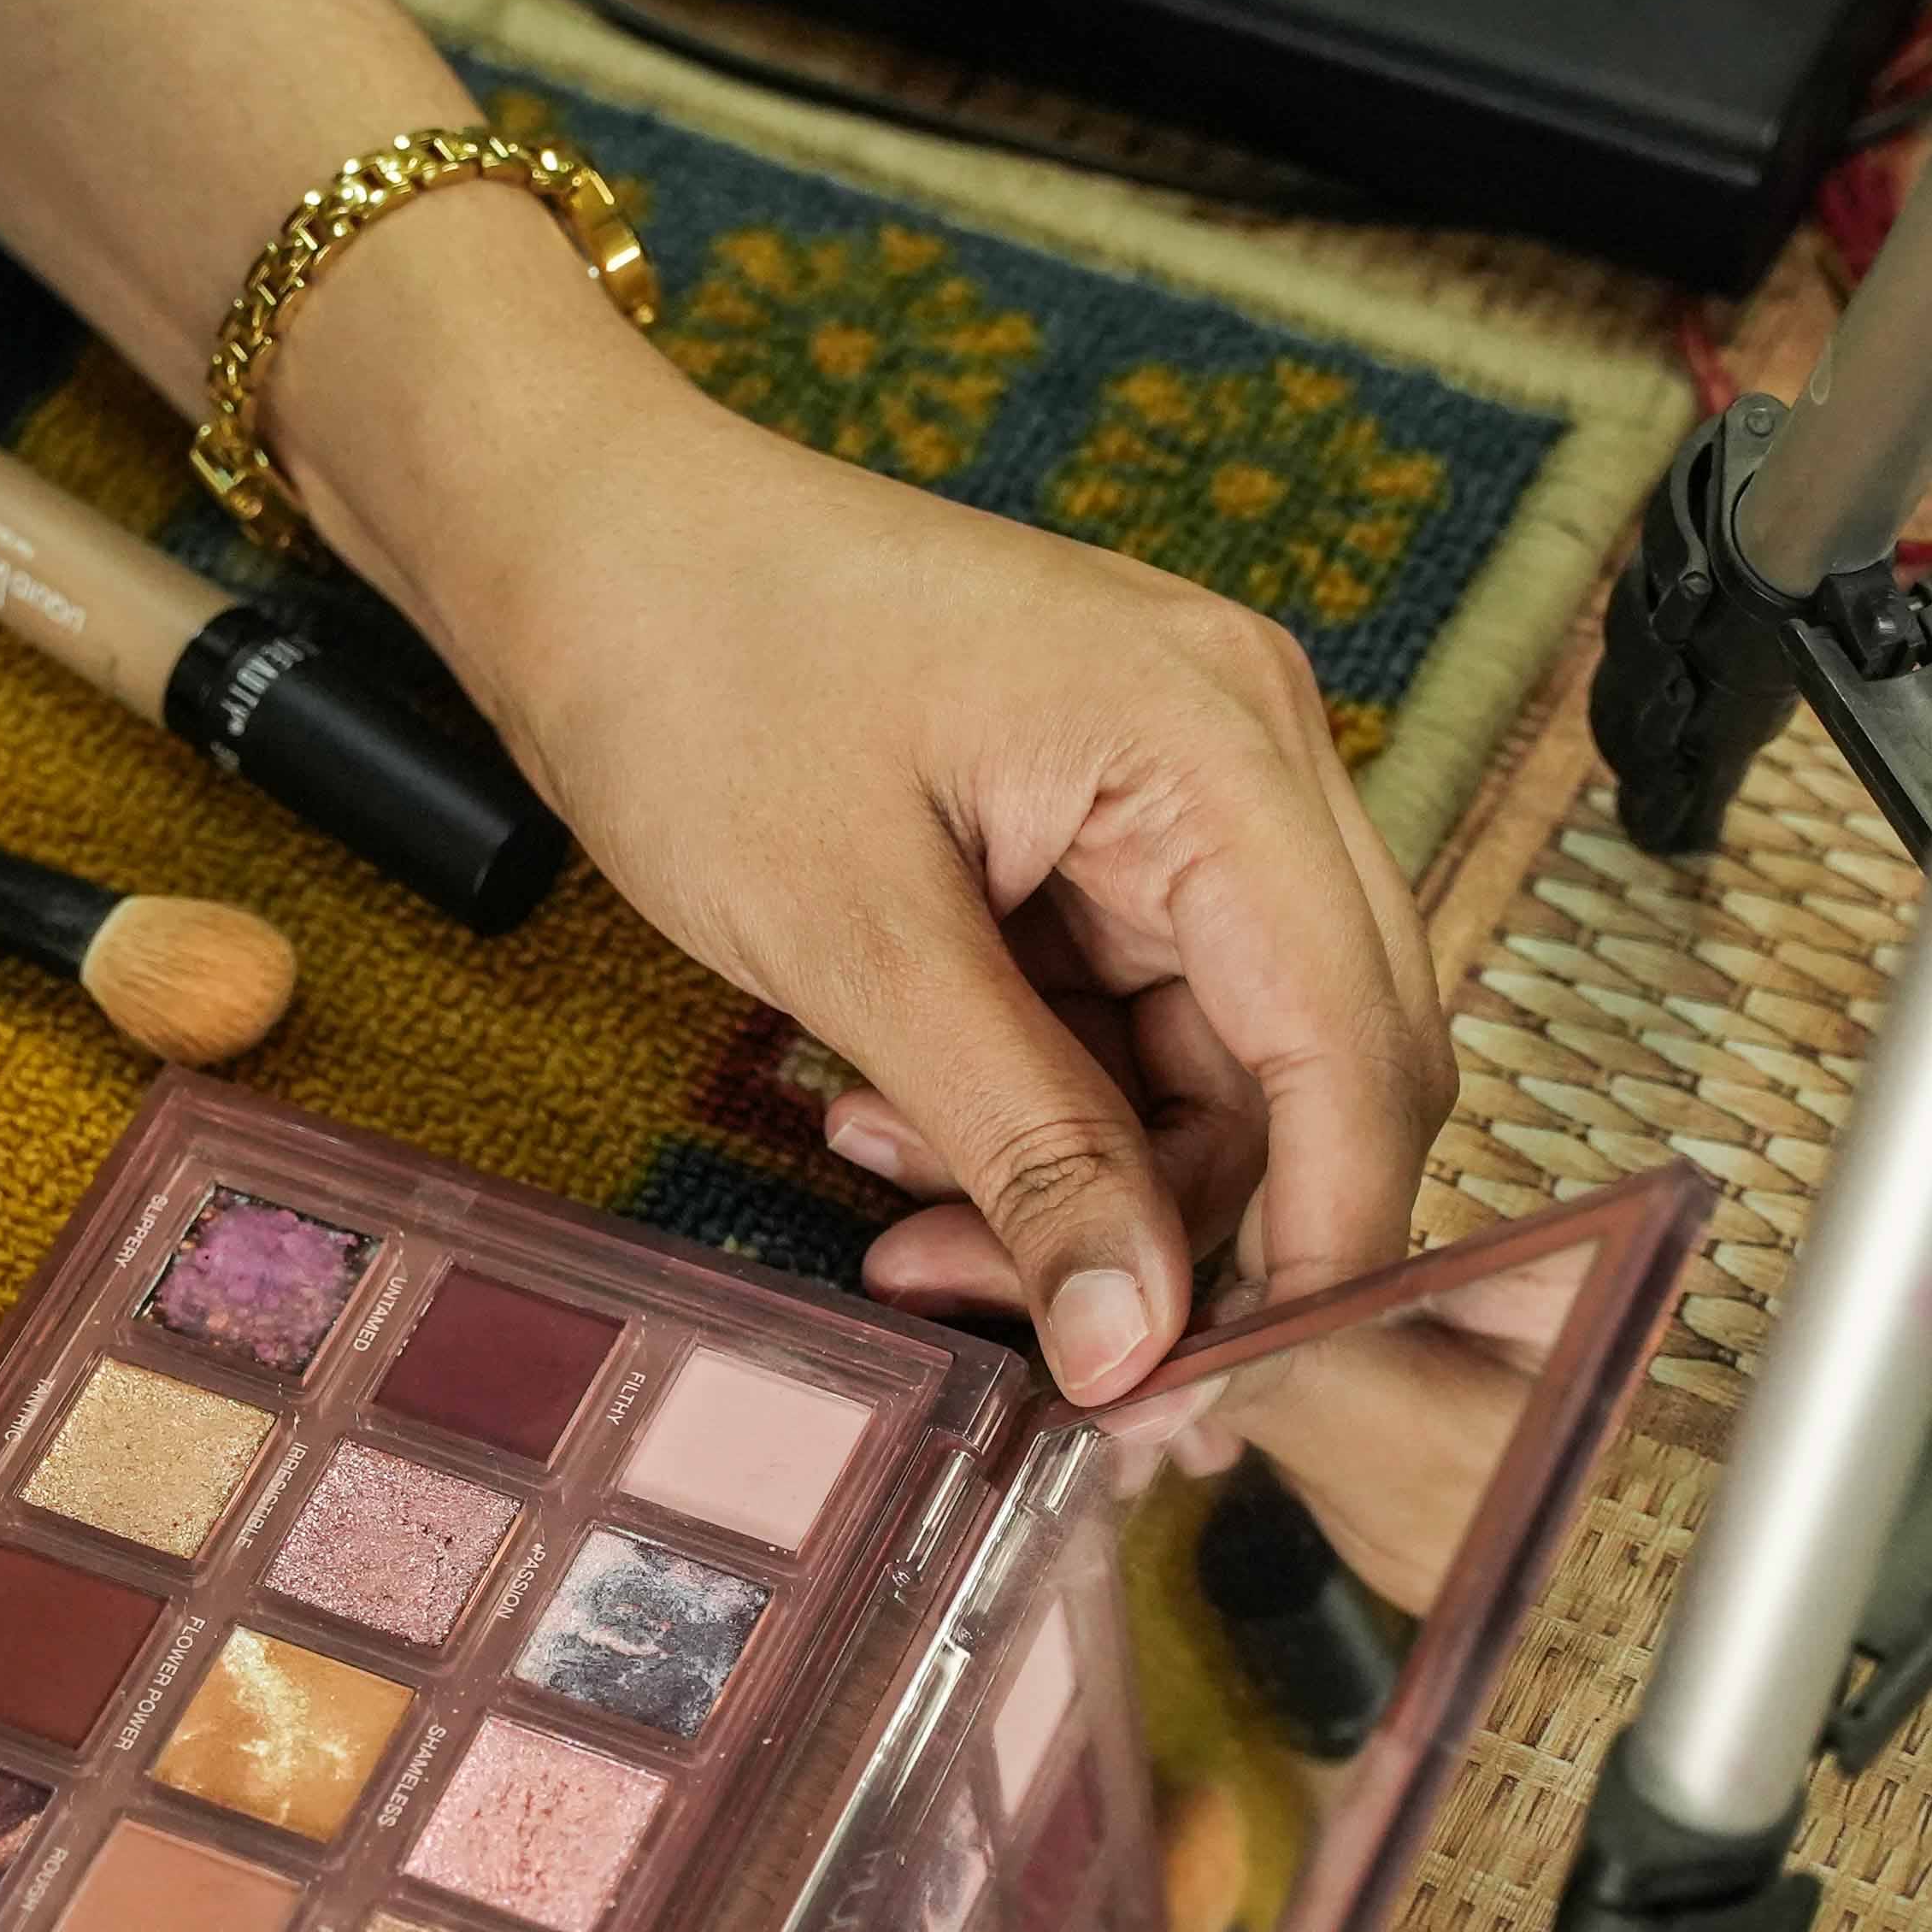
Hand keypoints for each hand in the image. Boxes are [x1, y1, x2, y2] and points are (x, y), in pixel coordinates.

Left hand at [344, 348, 1452, 1398]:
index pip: (1356, 1050)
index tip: (1216, 1398)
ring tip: (904, 1222)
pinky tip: (892, 1126)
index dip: (1317, 1249)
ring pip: (1213, 1066)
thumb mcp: (854, 938)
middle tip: (1045, 1352)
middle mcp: (1241, 752)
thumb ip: (1025, 1144)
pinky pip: (1126, 1017)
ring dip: (1081, 1180)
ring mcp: (1178, 784)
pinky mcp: (1101, 822)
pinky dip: (1032, 1106)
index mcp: (1216, 744)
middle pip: (1313, 1068)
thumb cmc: (693, 666)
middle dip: (1182, 1228)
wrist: (575, 533)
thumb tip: (1138, 1342)